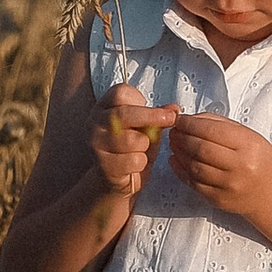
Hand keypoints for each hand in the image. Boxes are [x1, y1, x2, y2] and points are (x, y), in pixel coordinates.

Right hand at [89, 82, 174, 199]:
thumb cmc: (131, 148)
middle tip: (170, 119)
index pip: (120, 93)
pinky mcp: (103, 165)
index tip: (159, 108)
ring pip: (133, 140)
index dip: (141, 99)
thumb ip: (157, 116)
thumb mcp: (145, 128)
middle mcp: (96, 123)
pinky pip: (134, 160)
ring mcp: (97, 144)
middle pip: (124, 113)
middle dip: (151, 117)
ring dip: (145, 146)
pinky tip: (135, 165)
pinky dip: (141, 163)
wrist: (115, 178)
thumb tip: (175, 108)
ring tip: (141, 150)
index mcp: (104, 107)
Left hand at [166, 113, 271, 229]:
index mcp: (248, 146)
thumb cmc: (259, 159)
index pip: (212, 131)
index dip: (190, 124)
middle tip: (173, 131)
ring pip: (194, 167)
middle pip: (200, 149)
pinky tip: (175, 159)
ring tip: (174, 143)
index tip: (180, 119)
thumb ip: (220, 124)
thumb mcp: (248, 136)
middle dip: (182, 137)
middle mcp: (239, 167)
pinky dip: (180, 170)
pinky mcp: (218, 200)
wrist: (271, 193)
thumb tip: (191, 118)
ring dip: (179, 152)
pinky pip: (193, 183)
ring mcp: (228, 186)